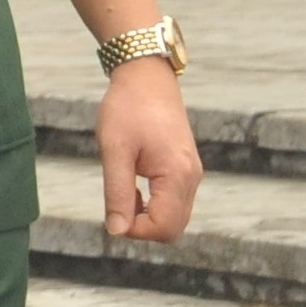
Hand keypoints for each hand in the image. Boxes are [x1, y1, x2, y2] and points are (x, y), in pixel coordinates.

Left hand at [98, 57, 202, 241]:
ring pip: (175, 217)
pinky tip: (134, 186)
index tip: (113, 211)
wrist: (146, 75)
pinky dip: (155, 205)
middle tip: (117, 203)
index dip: (135, 230)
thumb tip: (116, 231)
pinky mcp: (186, 168)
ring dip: (148, 216)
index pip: (163, 228)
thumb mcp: (114, 150)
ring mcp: (192, 173)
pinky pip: (175, 202)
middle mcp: (192, 178)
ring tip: (124, 190)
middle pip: (173, 229)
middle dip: (143, 227)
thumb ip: (117, 193)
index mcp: (177, 175)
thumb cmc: (128, 107)